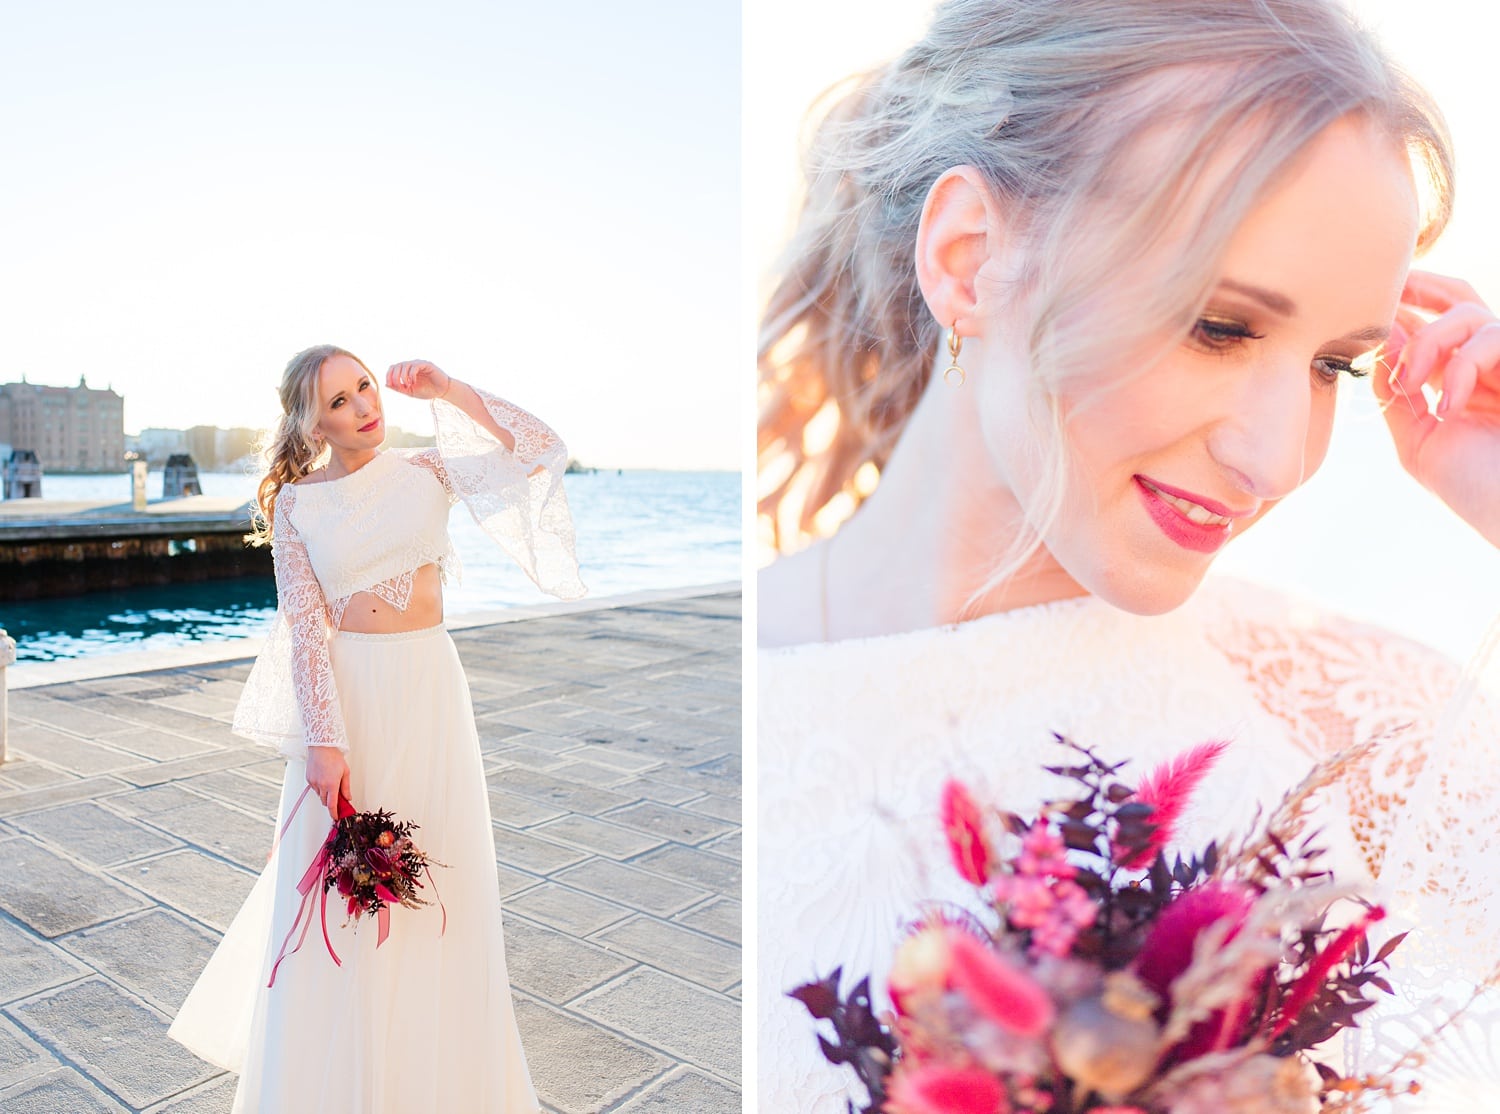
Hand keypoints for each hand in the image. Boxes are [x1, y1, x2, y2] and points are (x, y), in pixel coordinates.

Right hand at [305, 745, 352, 820]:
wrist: (321, 747)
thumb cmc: (334, 758)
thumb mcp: (345, 772)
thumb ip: (346, 787)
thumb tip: (347, 798)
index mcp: (332, 784)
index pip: (332, 805)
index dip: (334, 813)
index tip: (336, 817)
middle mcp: (321, 785)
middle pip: (325, 801)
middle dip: (331, 802)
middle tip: (337, 796)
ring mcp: (313, 782)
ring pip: (319, 795)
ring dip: (325, 794)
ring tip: (330, 782)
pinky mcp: (309, 779)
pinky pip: (314, 788)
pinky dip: (319, 787)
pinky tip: (324, 778)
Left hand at [385, 360, 452, 401]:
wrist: (442, 391)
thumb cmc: (427, 391)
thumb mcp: (411, 392)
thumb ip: (399, 388)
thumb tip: (386, 384)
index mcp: (406, 371)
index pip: (393, 368)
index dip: (389, 375)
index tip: (390, 384)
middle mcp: (411, 365)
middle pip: (397, 365)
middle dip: (395, 376)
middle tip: (399, 386)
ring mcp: (419, 364)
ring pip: (405, 365)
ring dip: (403, 376)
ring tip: (408, 385)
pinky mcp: (426, 364)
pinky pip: (415, 366)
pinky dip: (411, 375)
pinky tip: (413, 382)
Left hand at [1374, 270, 1499, 547]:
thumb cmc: (1476, 489)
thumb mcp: (1420, 442)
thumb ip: (1396, 395)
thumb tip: (1382, 342)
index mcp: (1459, 380)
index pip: (1431, 326)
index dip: (1399, 312)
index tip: (1362, 316)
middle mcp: (1488, 366)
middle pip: (1459, 297)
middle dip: (1420, 285)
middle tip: (1386, 289)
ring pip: (1469, 312)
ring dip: (1429, 341)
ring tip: (1413, 385)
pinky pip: (1495, 336)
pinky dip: (1463, 364)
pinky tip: (1450, 403)